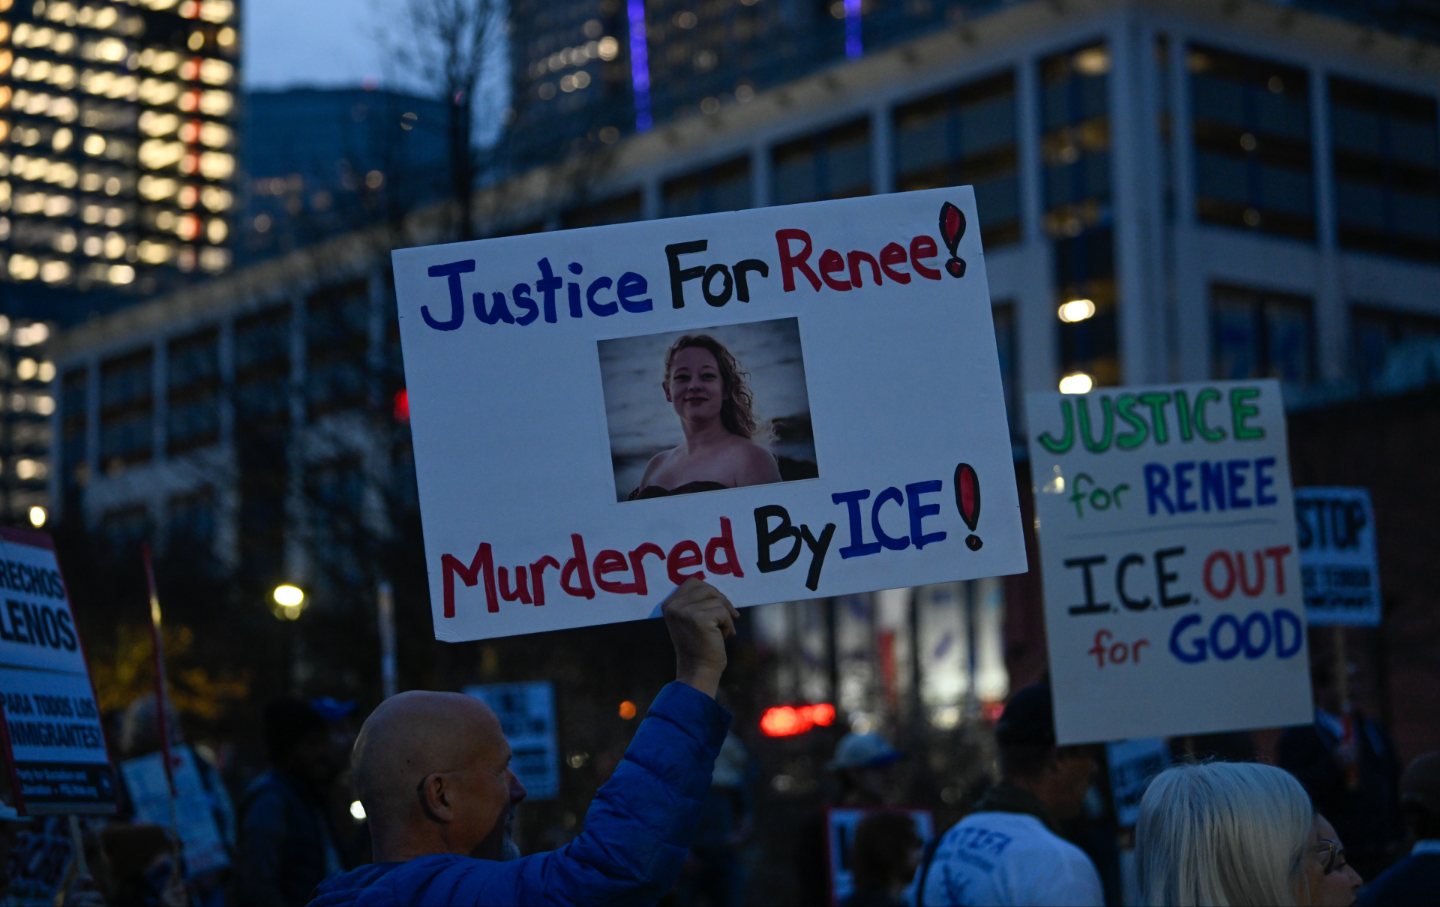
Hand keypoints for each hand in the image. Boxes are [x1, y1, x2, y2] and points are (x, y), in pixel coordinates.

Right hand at [661, 578, 738, 698]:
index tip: (719, 607)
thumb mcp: (691, 619)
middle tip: (727, 618)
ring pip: (717, 600)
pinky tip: (723, 637)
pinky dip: (728, 625)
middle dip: (721, 602)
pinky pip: (723, 612)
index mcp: (669, 604)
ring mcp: (685, 611)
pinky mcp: (699, 619)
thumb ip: (696, 601)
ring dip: (725, 616)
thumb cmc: (699, 645)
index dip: (710, 592)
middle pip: (707, 588)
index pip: (693, 582)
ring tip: (720, 632)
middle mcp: (674, 606)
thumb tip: (716, 588)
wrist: (698, 670)